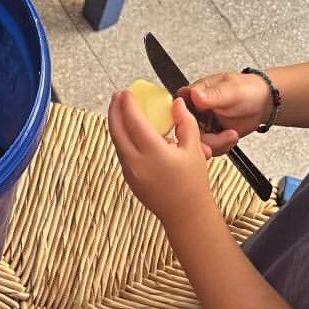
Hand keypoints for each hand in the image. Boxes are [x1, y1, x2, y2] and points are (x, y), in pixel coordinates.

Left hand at [107, 90, 214, 229]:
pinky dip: (121, 138)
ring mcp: (130, 172)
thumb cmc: (192, 185)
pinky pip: (121, 152)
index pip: (133, 122)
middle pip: (116, 130)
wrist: (186, 214)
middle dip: (114, 110)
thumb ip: (184, 123)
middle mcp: (137, 163)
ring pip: (116, 142)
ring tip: (120, 111)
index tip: (127, 93)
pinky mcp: (129, 178)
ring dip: (115, 124)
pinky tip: (128, 132)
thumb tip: (176, 105)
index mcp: (153, 153)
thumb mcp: (194, 149)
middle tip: (117, 97)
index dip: (127, 105)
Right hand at [179, 71, 273, 155]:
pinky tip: (230, 138)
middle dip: (203, 138)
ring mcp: (202, 125)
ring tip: (230, 135)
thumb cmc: (247, 90)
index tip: (200, 127)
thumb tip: (194, 94)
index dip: (184, 123)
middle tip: (218, 136)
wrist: (263, 103)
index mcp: (193, 95)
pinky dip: (220, 148)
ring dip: (215, 144)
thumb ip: (212, 95)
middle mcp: (194, 111)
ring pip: (197, 143)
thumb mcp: (230, 90)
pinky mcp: (211, 137)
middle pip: (186, 132)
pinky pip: (208, 148)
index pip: (176, 111)